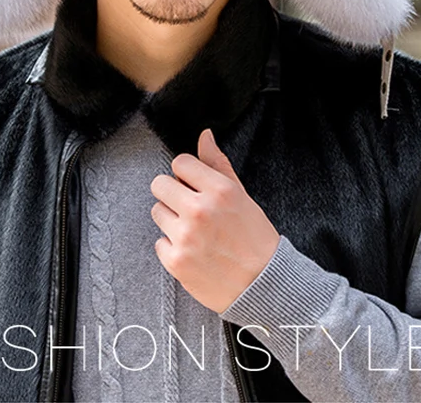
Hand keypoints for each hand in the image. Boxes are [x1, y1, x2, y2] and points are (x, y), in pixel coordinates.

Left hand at [150, 127, 280, 313]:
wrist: (263, 285)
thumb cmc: (254, 237)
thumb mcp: (241, 196)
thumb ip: (218, 164)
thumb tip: (204, 135)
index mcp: (219, 190)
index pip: (180, 163)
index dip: (186, 173)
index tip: (193, 185)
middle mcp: (200, 210)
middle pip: (159, 184)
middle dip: (172, 193)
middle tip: (189, 207)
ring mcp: (186, 237)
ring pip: (157, 212)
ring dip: (171, 220)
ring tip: (194, 232)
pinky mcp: (176, 262)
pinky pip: (159, 242)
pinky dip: (172, 247)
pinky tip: (193, 252)